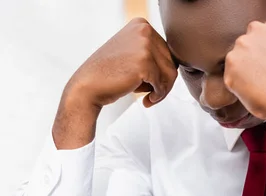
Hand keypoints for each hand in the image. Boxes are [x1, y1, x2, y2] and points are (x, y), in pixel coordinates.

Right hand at [53, 18, 177, 148]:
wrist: (87, 86)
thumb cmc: (109, 74)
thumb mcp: (131, 53)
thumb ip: (152, 53)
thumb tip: (178, 65)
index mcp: (141, 24)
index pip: (167, 51)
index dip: (162, 71)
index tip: (151, 83)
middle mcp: (144, 30)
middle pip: (172, 61)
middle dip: (164, 82)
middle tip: (150, 93)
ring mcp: (144, 45)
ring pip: (171, 73)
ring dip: (162, 90)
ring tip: (149, 97)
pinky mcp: (144, 62)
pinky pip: (163, 84)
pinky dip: (158, 96)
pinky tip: (145, 100)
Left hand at [223, 18, 265, 120]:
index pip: (261, 34)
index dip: (263, 50)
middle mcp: (255, 31)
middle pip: (246, 44)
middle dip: (250, 57)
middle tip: (259, 74)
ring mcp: (241, 47)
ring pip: (236, 59)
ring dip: (242, 71)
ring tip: (255, 85)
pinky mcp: (231, 66)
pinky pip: (230, 75)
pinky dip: (236, 85)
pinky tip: (249, 92)